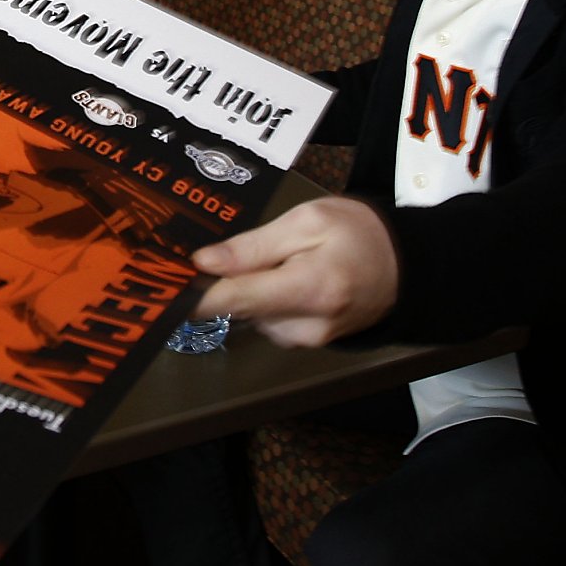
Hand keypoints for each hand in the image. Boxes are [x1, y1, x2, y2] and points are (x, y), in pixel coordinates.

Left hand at [189, 196, 399, 347]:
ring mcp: (307, 340)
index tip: (159, 287)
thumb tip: (203, 263)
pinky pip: (267, 319)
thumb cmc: (358, 233)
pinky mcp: (305, 343)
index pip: (235, 298)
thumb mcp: (307, 222)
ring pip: (250, 314)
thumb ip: (254, 246)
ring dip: (249, 289)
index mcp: (310, 288)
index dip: (192, 295)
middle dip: (222, 283)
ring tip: (276, 259)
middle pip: (239, 307)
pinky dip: (265, 299)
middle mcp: (306, 326)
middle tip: (211, 254)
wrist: (407, 266)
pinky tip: (285, 277)